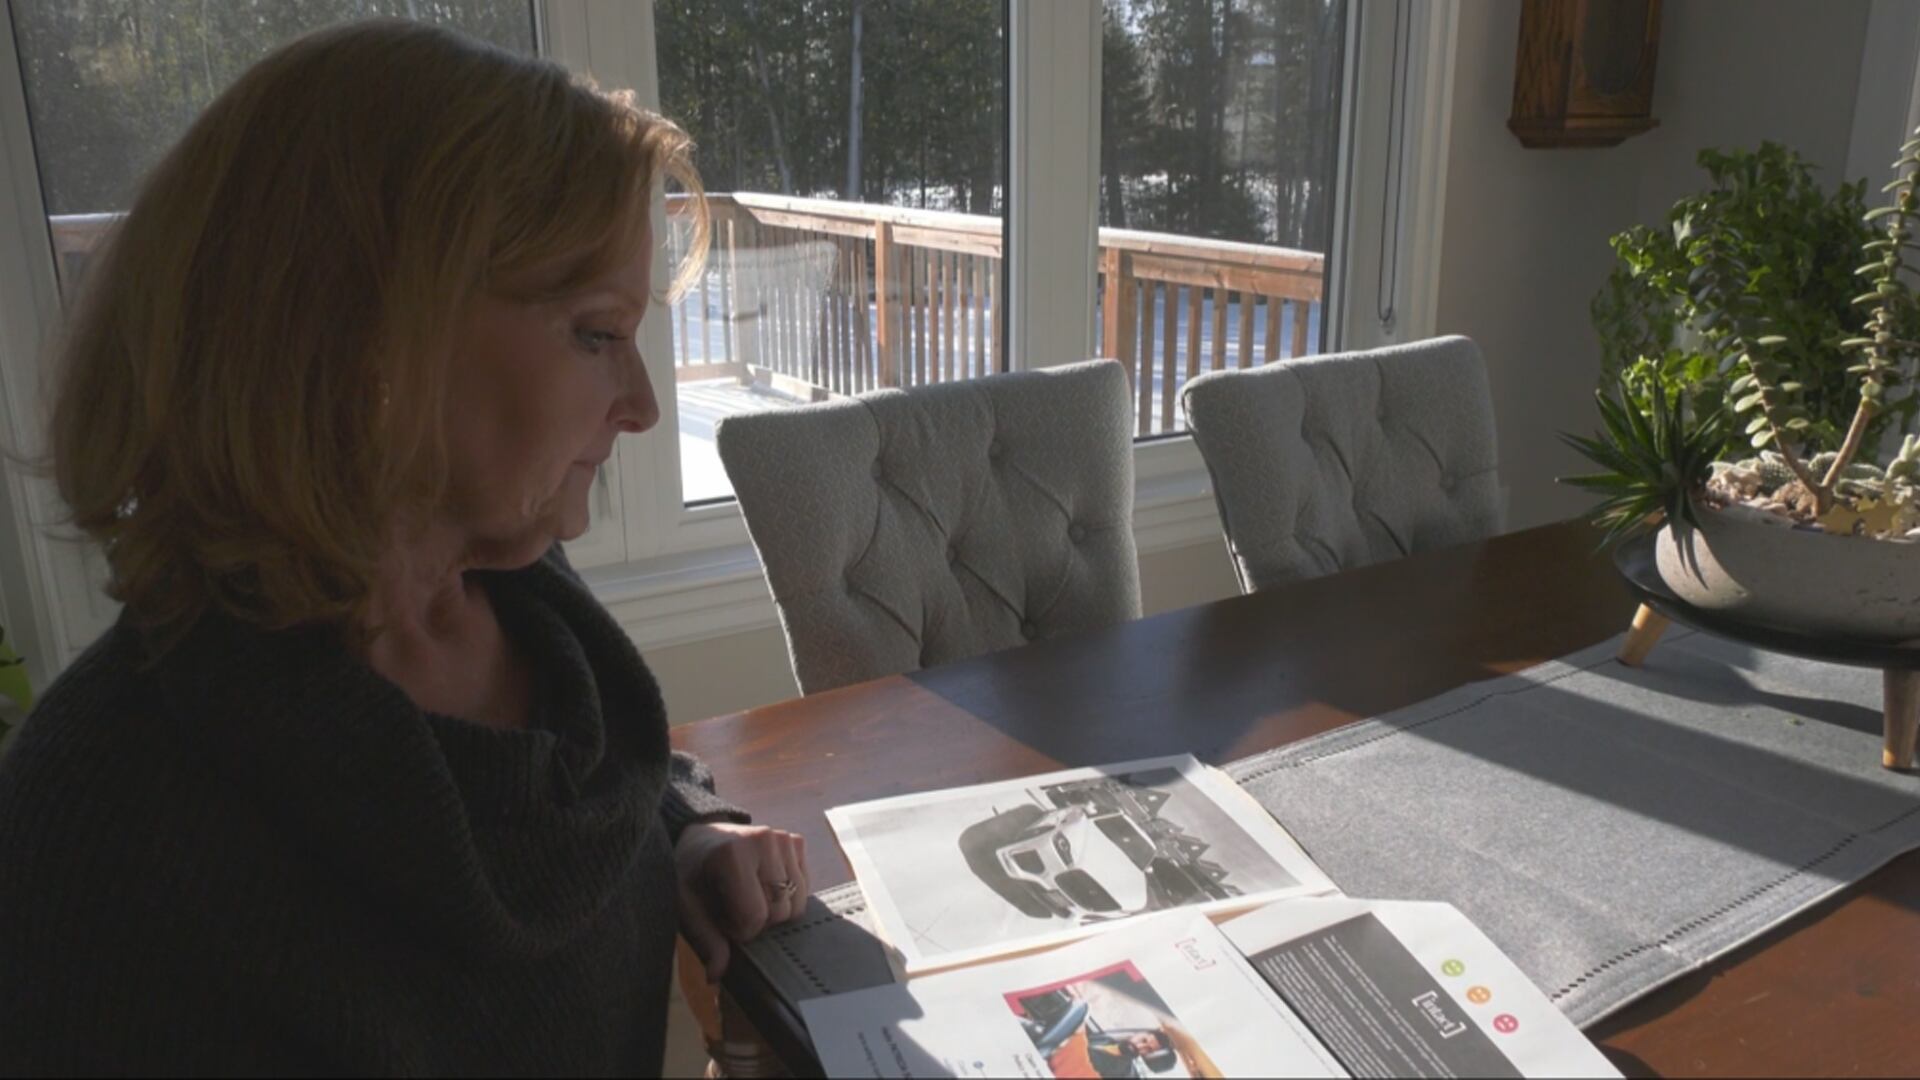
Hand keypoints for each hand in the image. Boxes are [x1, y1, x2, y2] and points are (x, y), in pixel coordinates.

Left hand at [674, 822, 808, 981]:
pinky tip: (763, 887)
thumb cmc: (690, 873)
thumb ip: (705, 940)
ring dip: (774, 911)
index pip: (755, 917)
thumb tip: (716, 976)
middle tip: (732, 909)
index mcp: (732, 854)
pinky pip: (804, 888)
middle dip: (757, 922)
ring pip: (797, 903)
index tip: (720, 920)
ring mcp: (783, 838)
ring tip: (747, 898)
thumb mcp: (686, 907)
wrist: (699, 837)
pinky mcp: (796, 841)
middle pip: (780, 912)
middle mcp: (764, 840)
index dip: (738, 930)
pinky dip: (787, 896)